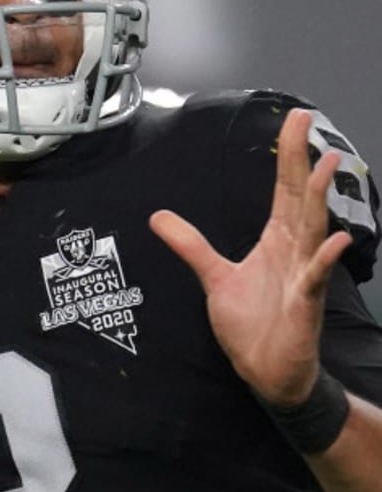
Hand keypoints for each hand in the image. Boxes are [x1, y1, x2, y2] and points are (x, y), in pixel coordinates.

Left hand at [150, 108, 351, 407]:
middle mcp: (295, 251)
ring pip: (312, 230)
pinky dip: (324, 260)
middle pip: (299, 199)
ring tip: (324, 165)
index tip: (294, 121)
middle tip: (306, 124)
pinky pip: (315, 278)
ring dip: (318, 199)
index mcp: (277, 241)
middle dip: (302, 162)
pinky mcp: (304, 304)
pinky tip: (333, 241)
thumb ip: (190, 245)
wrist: (266, 369)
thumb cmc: (251, 323)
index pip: (283, 190)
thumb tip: (158, 218)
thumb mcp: (213, 277)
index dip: (287, 156)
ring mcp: (303, 276)